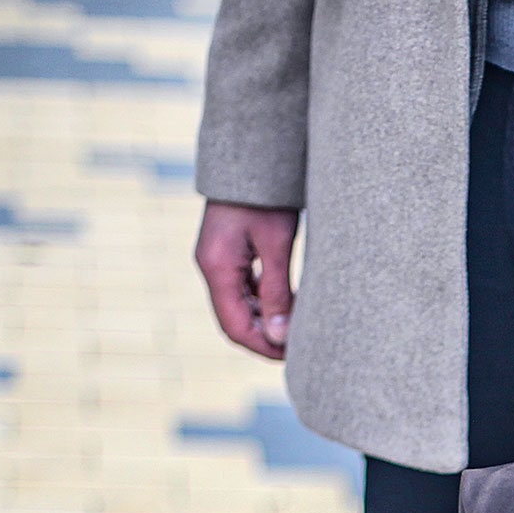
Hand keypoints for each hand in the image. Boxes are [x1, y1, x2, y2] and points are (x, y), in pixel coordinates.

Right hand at [195, 200, 299, 359]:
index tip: (294, 356)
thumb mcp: (277, 244)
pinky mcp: (228, 253)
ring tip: (300, 328)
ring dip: (266, 321)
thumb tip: (279, 337)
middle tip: (302, 347)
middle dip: (266, 339)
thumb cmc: (267, 196)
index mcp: (216, 266)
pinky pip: (244, 288)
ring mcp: (217, 260)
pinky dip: (264, 302)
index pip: (234, 326)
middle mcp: (211, 266)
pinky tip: (290, 303)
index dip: (263, 347)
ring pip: (240, 306)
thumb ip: (277, 292)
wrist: (254, 156)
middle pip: (235, 320)